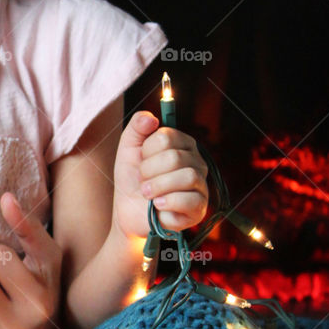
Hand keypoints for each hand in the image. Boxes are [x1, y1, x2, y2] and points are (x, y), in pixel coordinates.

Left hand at [113, 111, 208, 238]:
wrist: (128, 211)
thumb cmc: (132, 178)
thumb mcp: (128, 148)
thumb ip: (137, 126)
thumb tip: (151, 117)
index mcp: (183, 144)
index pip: (166, 138)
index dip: (146, 151)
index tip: (141, 161)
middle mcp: (196, 162)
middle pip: (175, 158)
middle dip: (149, 171)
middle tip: (143, 181)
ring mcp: (200, 185)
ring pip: (186, 177)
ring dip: (157, 187)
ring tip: (147, 193)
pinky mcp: (199, 208)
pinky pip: (188, 200)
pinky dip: (166, 203)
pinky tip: (157, 205)